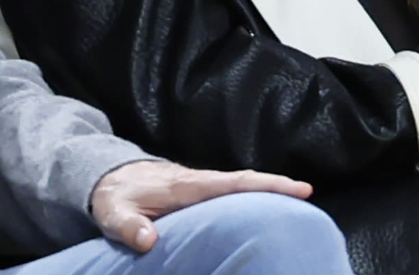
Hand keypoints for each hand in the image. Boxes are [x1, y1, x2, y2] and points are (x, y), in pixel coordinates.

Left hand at [90, 161, 312, 251]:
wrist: (110, 178)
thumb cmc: (116, 196)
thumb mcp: (114, 213)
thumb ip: (129, 228)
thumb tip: (150, 241)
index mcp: (188, 185)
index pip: (235, 183)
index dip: (266, 185)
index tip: (298, 188)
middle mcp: (201, 182)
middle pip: (247, 181)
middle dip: (278, 186)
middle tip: (308, 195)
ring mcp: (202, 187)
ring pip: (242, 187)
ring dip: (268, 193)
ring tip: (296, 207)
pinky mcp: (200, 194)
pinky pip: (232, 194)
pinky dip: (252, 198)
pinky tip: (263, 212)